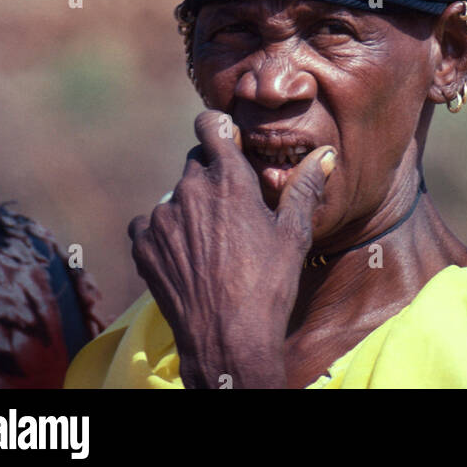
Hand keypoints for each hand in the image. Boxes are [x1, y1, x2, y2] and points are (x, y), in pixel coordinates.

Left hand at [128, 109, 335, 388]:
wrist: (227, 341)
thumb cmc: (267, 286)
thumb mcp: (293, 235)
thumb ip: (304, 187)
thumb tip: (324, 154)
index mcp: (229, 179)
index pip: (210, 124)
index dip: (218, 129)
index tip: (225, 141)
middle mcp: (191, 189)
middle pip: (195, 162)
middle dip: (211, 176)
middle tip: (230, 209)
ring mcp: (163, 217)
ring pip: (175, 196)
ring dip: (189, 208)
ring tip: (210, 243)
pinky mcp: (143, 244)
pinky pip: (149, 224)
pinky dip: (164, 234)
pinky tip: (185, 257)